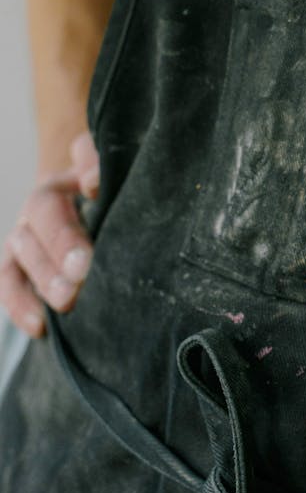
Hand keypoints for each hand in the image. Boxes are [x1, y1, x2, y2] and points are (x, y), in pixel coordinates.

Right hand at [0, 130, 99, 337]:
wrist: (93, 206)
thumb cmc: (108, 193)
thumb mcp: (109, 174)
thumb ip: (99, 166)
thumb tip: (93, 182)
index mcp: (58, 186)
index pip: (52, 198)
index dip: (68, 217)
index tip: (85, 243)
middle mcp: (34, 211)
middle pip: (36, 224)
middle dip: (59, 249)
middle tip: (82, 274)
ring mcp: (23, 239)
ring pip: (20, 257)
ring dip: (44, 280)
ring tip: (68, 301)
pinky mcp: (18, 268)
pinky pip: (9, 286)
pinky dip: (20, 306)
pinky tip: (40, 327)